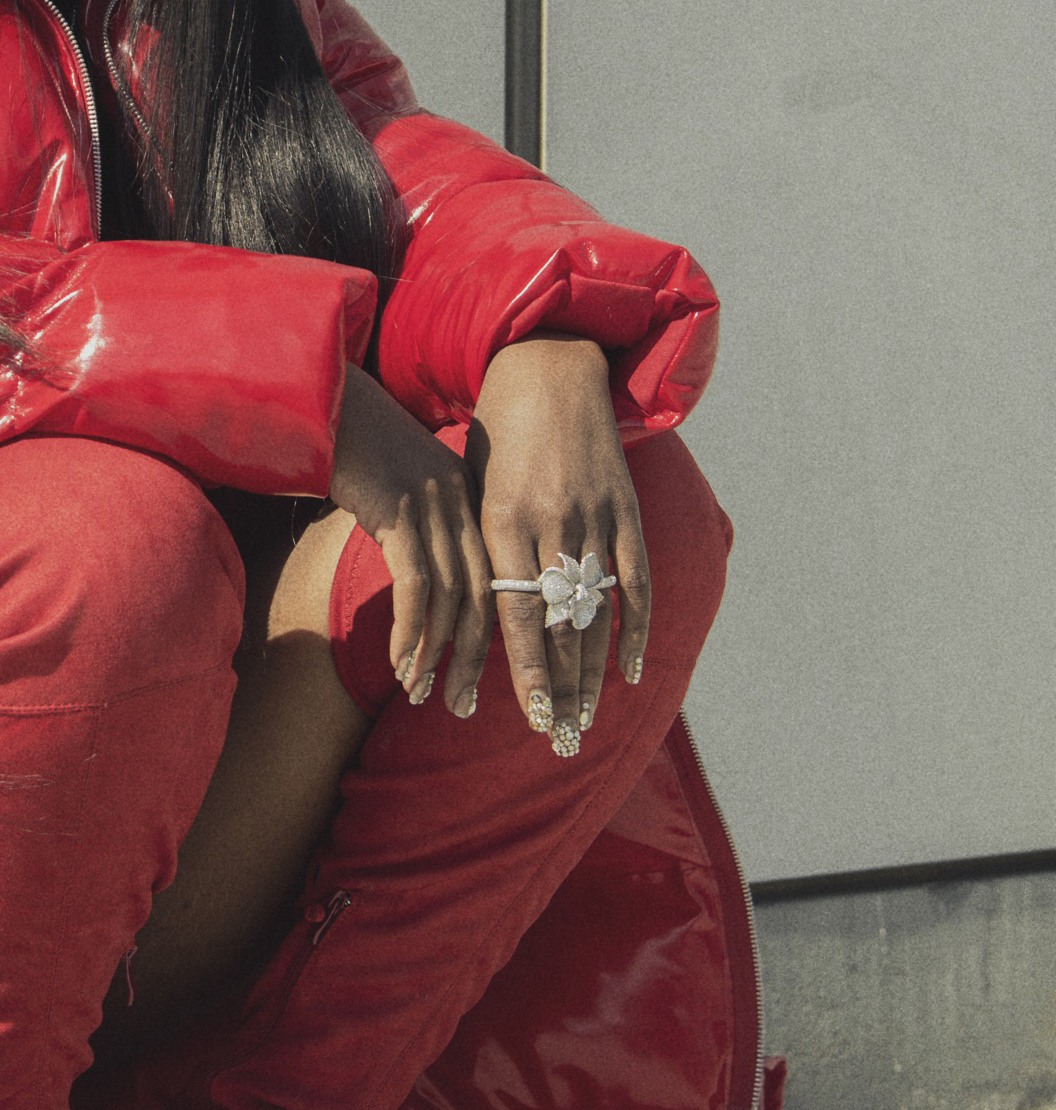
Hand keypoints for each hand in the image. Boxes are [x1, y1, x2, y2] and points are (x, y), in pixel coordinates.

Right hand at [328, 365, 492, 718]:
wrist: (319, 399)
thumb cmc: (352, 448)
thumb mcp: (400, 488)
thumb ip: (420, 528)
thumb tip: (423, 585)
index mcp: (471, 497)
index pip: (495, 580)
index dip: (491, 636)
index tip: (480, 680)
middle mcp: (461, 503)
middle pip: (483, 597)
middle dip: (471, 659)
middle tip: (460, 706)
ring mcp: (432, 506)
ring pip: (450, 599)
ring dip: (435, 655)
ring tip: (421, 695)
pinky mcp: (398, 512)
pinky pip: (415, 586)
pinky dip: (410, 631)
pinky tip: (400, 664)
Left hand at [465, 337, 651, 753]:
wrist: (547, 369)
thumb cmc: (496, 438)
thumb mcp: (472, 492)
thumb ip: (480, 554)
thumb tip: (477, 623)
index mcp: (502, 520)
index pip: (516, 614)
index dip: (524, 669)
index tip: (525, 716)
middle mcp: (551, 523)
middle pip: (561, 624)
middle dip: (559, 687)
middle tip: (557, 740)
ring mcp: (595, 516)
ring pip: (599, 611)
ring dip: (594, 673)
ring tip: (584, 721)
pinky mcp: (626, 508)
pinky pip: (637, 580)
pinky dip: (636, 628)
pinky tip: (631, 673)